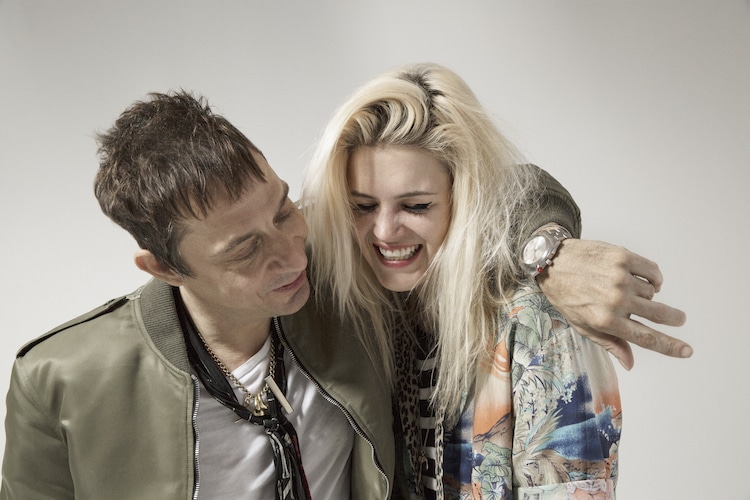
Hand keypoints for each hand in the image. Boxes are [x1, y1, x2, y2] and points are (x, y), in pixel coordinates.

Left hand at [537, 239, 690, 369]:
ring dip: (646, 294)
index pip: (646, 338)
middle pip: (658, 314)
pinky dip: (653, 277)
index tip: (687, 351)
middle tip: (679, 319)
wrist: (552, 262)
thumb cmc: (565, 296)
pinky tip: (642, 278)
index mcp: (606, 321)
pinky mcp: (622, 257)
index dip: (670, 346)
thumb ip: (610, 343)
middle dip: (673, 318)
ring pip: (652, 292)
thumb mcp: (582, 325)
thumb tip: (630, 363)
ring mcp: (620, 277)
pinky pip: (652, 271)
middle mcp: (615, 300)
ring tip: (627, 290)